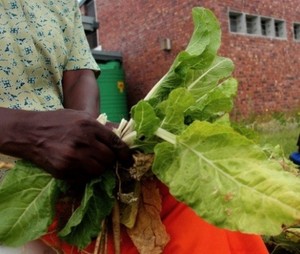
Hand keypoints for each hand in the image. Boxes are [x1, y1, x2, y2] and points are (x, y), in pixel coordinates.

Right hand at [2, 109, 131, 179]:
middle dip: (111, 160)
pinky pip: (84, 177)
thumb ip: (100, 127)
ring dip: (100, 168)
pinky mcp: (64, 170)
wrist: (29, 132)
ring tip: (92, 161)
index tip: (128, 159)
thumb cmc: (57, 122)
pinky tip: (81, 165)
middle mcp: (83, 141)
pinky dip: (87, 173)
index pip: (115, 143)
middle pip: (109, 159)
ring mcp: (73, 158)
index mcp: (89, 125)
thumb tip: (119, 137)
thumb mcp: (80, 116)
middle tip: (106, 159)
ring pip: (99, 170)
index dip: (125, 153)